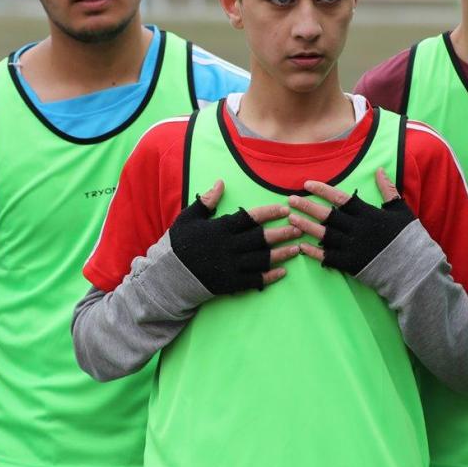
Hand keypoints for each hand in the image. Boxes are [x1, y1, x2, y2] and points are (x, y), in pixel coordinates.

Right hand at [167, 180, 303, 294]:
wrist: (168, 275)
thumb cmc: (179, 243)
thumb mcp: (188, 217)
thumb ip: (206, 201)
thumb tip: (220, 183)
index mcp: (220, 229)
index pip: (249, 218)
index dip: (268, 213)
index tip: (284, 210)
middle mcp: (228, 247)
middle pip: (261, 239)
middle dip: (282, 233)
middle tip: (299, 227)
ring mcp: (230, 267)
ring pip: (262, 259)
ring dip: (282, 254)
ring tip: (298, 248)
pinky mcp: (231, 283)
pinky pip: (255, 280)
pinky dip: (270, 276)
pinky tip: (283, 272)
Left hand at [286, 169, 416, 275]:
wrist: (414, 268)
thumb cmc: (408, 237)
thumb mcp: (400, 210)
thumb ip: (388, 190)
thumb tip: (379, 170)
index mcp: (368, 214)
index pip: (341, 198)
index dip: (323, 190)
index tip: (307, 184)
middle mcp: (357, 229)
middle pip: (327, 216)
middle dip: (307, 207)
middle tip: (289, 200)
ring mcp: (353, 247)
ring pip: (324, 235)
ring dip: (306, 227)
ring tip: (290, 220)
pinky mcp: (351, 264)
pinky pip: (328, 257)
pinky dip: (314, 252)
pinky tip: (301, 246)